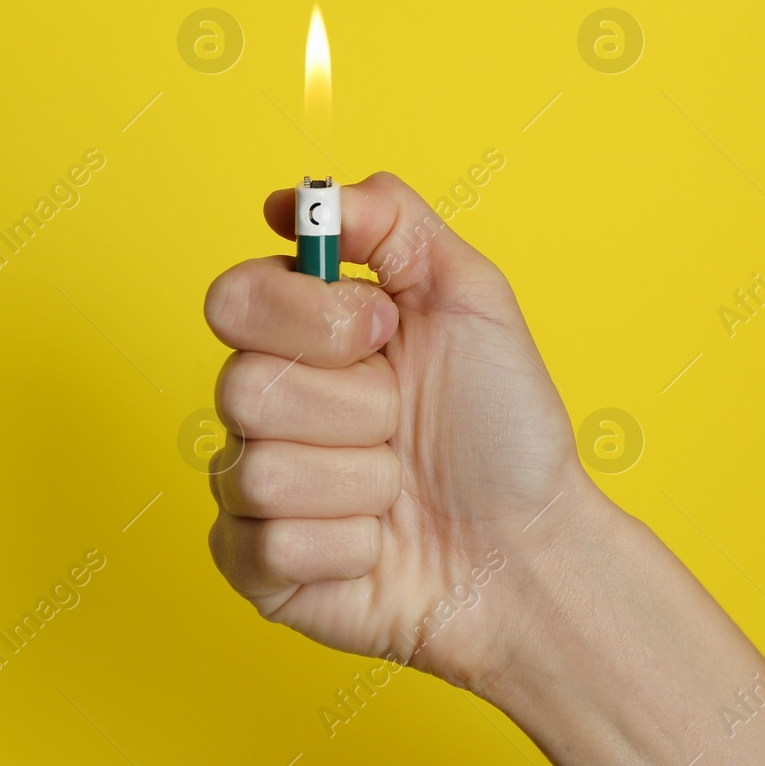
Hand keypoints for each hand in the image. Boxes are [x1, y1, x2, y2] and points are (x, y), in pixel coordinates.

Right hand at [202, 172, 601, 689]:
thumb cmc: (503, 428)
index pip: (234, 298)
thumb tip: (297, 197)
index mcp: (299, 334)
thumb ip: (390, 219)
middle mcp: (264, 404)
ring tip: (400, 491)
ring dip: (363, 483)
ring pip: (262, 472)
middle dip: (355, 409)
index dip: (312, 318)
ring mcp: (252, 488)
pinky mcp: (256, 567)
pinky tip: (377, 546)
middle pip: (242, 388)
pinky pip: (270, 548)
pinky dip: (349, 548)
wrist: (530, 547)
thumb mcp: (471, 297)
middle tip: (401, 423)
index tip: (386, 332)